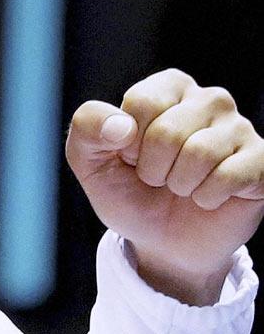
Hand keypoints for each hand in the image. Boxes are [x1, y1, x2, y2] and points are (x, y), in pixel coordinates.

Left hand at [66, 69, 263, 303]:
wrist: (163, 245)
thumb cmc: (133, 196)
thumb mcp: (93, 164)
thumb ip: (87, 130)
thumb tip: (120, 126)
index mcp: (170, 88)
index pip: (140, 105)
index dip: (128, 147)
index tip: (134, 160)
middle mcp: (210, 100)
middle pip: (166, 132)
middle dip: (153, 171)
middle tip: (160, 181)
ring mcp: (240, 129)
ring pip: (199, 154)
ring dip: (180, 186)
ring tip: (183, 190)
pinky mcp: (260, 161)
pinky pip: (229, 176)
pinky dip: (207, 198)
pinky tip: (208, 199)